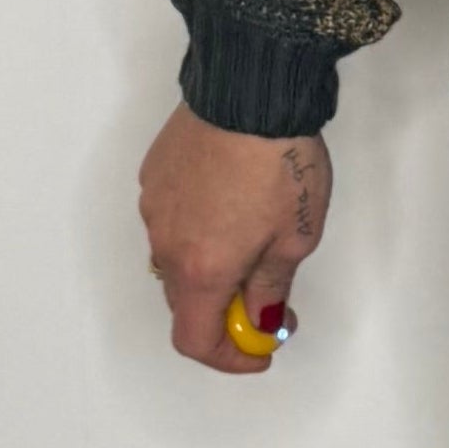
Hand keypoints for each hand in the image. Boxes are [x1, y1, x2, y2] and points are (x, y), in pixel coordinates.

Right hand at [138, 105, 333, 372]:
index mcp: (201, 269)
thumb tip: (262, 320)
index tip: (258, 350)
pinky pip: (170, 220)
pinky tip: (232, 202)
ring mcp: (154, 208)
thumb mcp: (294, 238)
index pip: (195, 340)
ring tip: (254, 239)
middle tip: (267, 300)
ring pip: (176, 259)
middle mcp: (166, 244)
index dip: (228, 357)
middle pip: (185, 302)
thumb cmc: (279, 161)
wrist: (251, 90)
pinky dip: (197, 229)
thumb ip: (271, 289)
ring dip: (209, 267)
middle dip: (224, 311)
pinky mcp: (153, 176)